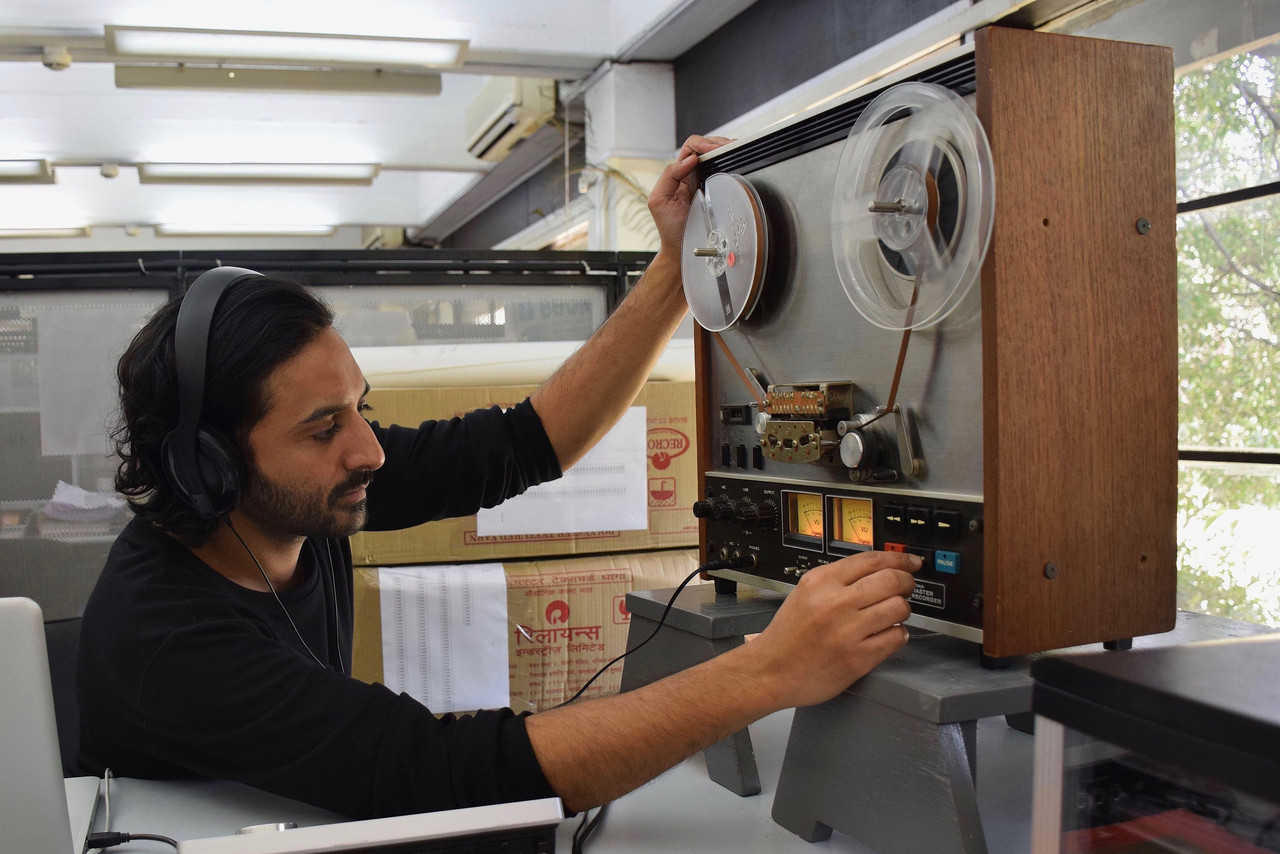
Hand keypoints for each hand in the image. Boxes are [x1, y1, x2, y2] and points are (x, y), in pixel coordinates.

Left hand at [647, 134, 732, 254]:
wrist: (681, 247)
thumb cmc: (669, 227)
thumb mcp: (659, 199)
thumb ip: (669, 175)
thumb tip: (690, 159)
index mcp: (678, 174)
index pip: (690, 148)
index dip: (702, 144)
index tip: (711, 150)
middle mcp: (692, 176)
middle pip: (705, 148)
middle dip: (717, 143)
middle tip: (728, 147)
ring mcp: (705, 183)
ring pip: (716, 158)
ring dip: (725, 151)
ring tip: (733, 150)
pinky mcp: (717, 192)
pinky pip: (724, 173)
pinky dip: (731, 164)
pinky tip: (735, 163)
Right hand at [753, 551, 920, 707]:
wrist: (771, 671)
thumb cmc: (788, 636)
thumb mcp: (805, 594)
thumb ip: (837, 580)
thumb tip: (876, 570)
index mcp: (820, 582)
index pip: (872, 560)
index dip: (899, 558)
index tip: (911, 562)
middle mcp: (835, 603)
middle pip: (891, 580)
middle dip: (907, 582)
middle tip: (907, 587)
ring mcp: (848, 631)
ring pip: (899, 608)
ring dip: (902, 610)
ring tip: (893, 615)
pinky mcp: (858, 658)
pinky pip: (896, 637)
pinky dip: (898, 634)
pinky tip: (887, 634)